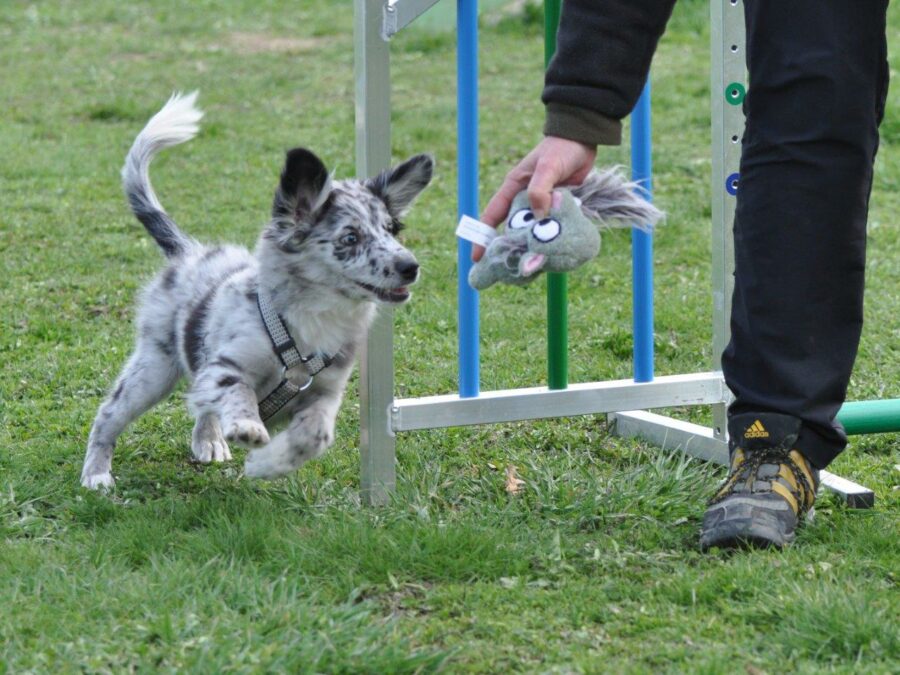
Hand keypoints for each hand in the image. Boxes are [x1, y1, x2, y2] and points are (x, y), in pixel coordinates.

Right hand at [475, 136, 595, 260]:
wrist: (583, 139)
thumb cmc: (560, 149)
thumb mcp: (548, 167)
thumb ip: (540, 190)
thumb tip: (538, 216)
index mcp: (513, 187)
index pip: (492, 215)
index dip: (483, 236)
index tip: (477, 257)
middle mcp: (524, 199)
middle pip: (512, 228)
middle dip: (510, 247)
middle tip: (510, 268)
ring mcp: (541, 204)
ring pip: (532, 230)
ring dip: (533, 245)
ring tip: (533, 265)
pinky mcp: (556, 207)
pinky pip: (550, 226)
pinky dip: (551, 237)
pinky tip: (554, 252)